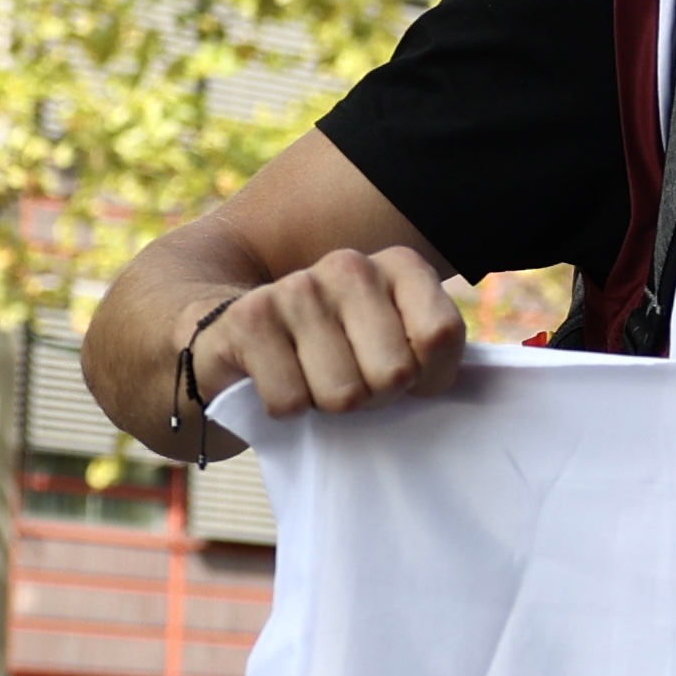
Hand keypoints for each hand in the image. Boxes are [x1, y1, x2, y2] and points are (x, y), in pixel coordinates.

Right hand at [195, 249, 465, 426]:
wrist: (235, 342)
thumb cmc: (337, 355)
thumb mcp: (399, 346)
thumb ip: (433, 354)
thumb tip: (431, 382)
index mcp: (400, 266)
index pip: (440, 335)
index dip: (429, 377)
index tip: (408, 376)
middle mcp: (350, 266)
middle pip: (395, 372)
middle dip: (376, 398)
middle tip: (352, 381)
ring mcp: (296, 289)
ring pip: (344, 395)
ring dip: (328, 406)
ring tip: (313, 380)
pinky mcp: (247, 320)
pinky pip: (291, 401)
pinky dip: (286, 409)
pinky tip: (276, 380)